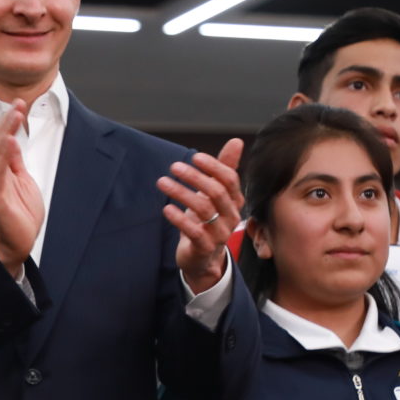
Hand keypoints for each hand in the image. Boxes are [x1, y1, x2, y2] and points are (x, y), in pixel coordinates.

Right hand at [0, 101, 43, 278]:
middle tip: (18, 104)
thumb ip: (14, 160)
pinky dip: (3, 156)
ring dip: (6, 133)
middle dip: (7, 122)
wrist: (19, 241)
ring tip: (15, 116)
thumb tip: (12, 138)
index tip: (18, 103)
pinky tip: (10, 142)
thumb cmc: (20, 212)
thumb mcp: (21, 179)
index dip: (8, 121)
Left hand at [158, 139, 243, 290]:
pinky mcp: (205, 247)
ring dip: (181, 193)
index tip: (195, 157)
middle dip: (195, 177)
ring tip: (162, 182)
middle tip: (174, 167)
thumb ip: (224, 168)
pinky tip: (166, 208)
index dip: (213, 167)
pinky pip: (194, 231)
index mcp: (234, 201)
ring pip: (203, 210)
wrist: (204, 258)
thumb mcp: (215, 194)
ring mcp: (219, 233)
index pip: (229, 179)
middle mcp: (231, 216)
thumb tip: (236, 142)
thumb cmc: (208, 220)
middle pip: (216, 192)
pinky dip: (179, 218)